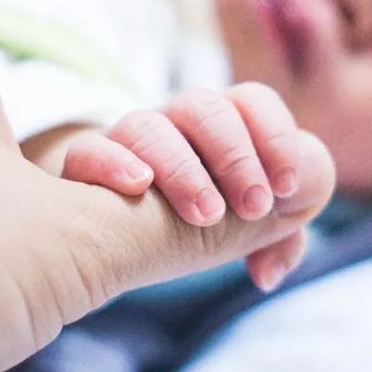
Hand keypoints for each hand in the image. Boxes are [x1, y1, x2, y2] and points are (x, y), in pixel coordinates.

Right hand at [57, 85, 312, 291]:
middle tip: (254, 208)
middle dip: (234, 157)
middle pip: (204, 108)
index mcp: (222, 125)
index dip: (276, 137)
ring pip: (147, 127)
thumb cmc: (198, 222)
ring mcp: (127, 143)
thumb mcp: (251, 226)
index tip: (286, 187)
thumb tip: (267, 271)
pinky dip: (113, 164)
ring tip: (207, 216)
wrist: (118, 232)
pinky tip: (139, 188)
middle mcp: (174, 124)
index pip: (251, 100)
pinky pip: (88, 152)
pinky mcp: (85, 170)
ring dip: (182, 169)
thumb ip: (283, 233)